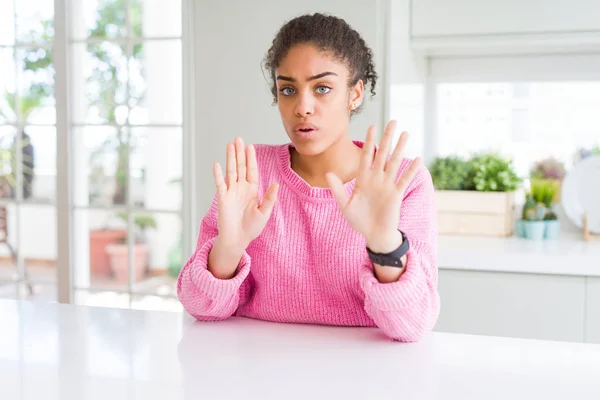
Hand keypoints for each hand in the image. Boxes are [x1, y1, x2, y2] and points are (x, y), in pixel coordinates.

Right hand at [213, 137, 278, 250]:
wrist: (238, 239)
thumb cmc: (252, 227)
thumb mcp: (264, 212)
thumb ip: (269, 198)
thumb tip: (276, 184)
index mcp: (252, 190)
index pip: (251, 170)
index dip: (251, 158)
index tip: (250, 146)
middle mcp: (241, 188)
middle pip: (240, 166)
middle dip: (239, 152)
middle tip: (238, 138)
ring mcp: (231, 192)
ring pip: (230, 171)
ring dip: (230, 158)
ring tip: (229, 145)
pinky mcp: (223, 198)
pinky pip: (220, 184)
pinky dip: (218, 174)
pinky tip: (217, 164)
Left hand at [325, 121, 421, 253]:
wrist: (373, 235)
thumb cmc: (359, 221)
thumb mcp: (344, 205)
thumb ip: (337, 189)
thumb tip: (327, 173)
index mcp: (363, 179)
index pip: (366, 156)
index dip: (369, 142)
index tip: (372, 127)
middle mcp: (376, 179)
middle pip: (382, 154)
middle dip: (387, 138)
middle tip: (393, 121)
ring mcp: (387, 185)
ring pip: (394, 163)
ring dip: (400, 148)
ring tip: (406, 133)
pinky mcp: (395, 194)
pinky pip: (403, 179)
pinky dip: (409, 170)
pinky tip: (416, 159)